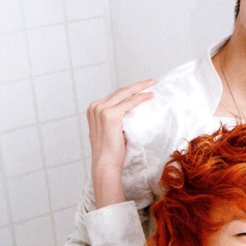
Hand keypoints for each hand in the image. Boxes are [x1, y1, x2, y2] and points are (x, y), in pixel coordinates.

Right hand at [87, 81, 153, 206]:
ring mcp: (102, 110)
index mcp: (93, 109)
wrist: (105, 163)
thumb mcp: (109, 131)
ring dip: (140, 88)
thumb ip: (113, 121)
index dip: (128, 91)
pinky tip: (150, 96)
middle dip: (136, 86)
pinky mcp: (111, 115)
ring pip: (125, 94)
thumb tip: (129, 116)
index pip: (114, 96)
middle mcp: (95, 107)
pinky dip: (140, 98)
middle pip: (119, 92)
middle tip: (150, 82)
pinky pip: (129, 103)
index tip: (140, 88)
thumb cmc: (110, 152)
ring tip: (152, 85)